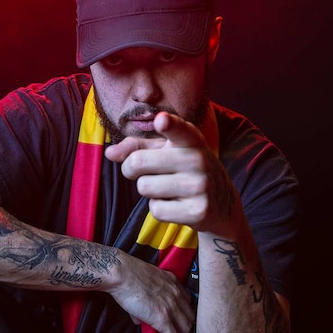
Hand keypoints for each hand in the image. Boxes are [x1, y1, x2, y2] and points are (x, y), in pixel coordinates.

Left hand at [104, 112, 237, 232]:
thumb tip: (110, 153)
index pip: (180, 130)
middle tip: (144, 172)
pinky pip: (156, 210)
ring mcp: (200, 186)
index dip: (169, 125)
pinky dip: (159, 209)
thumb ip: (137, 147)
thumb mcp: (167, 151)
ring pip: (144, 187)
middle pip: (138, 163)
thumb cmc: (185, 170)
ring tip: (168, 189)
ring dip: (148, 190)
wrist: (222, 205)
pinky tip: (176, 205)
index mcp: (191, 140)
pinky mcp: (198, 211)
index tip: (161, 120)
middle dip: (131, 169)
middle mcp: (198, 160)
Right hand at [106, 254, 194, 332]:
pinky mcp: (163, 319)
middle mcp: (176, 294)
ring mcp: (171, 307)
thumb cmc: (128, 274)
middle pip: (190, 316)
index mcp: (173, 283)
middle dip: (187, 328)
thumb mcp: (145, 281)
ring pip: (185, 329)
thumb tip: (139, 318)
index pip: (187, 302)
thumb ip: (148, 297)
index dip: (185, 313)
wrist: (122, 273)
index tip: (182, 319)